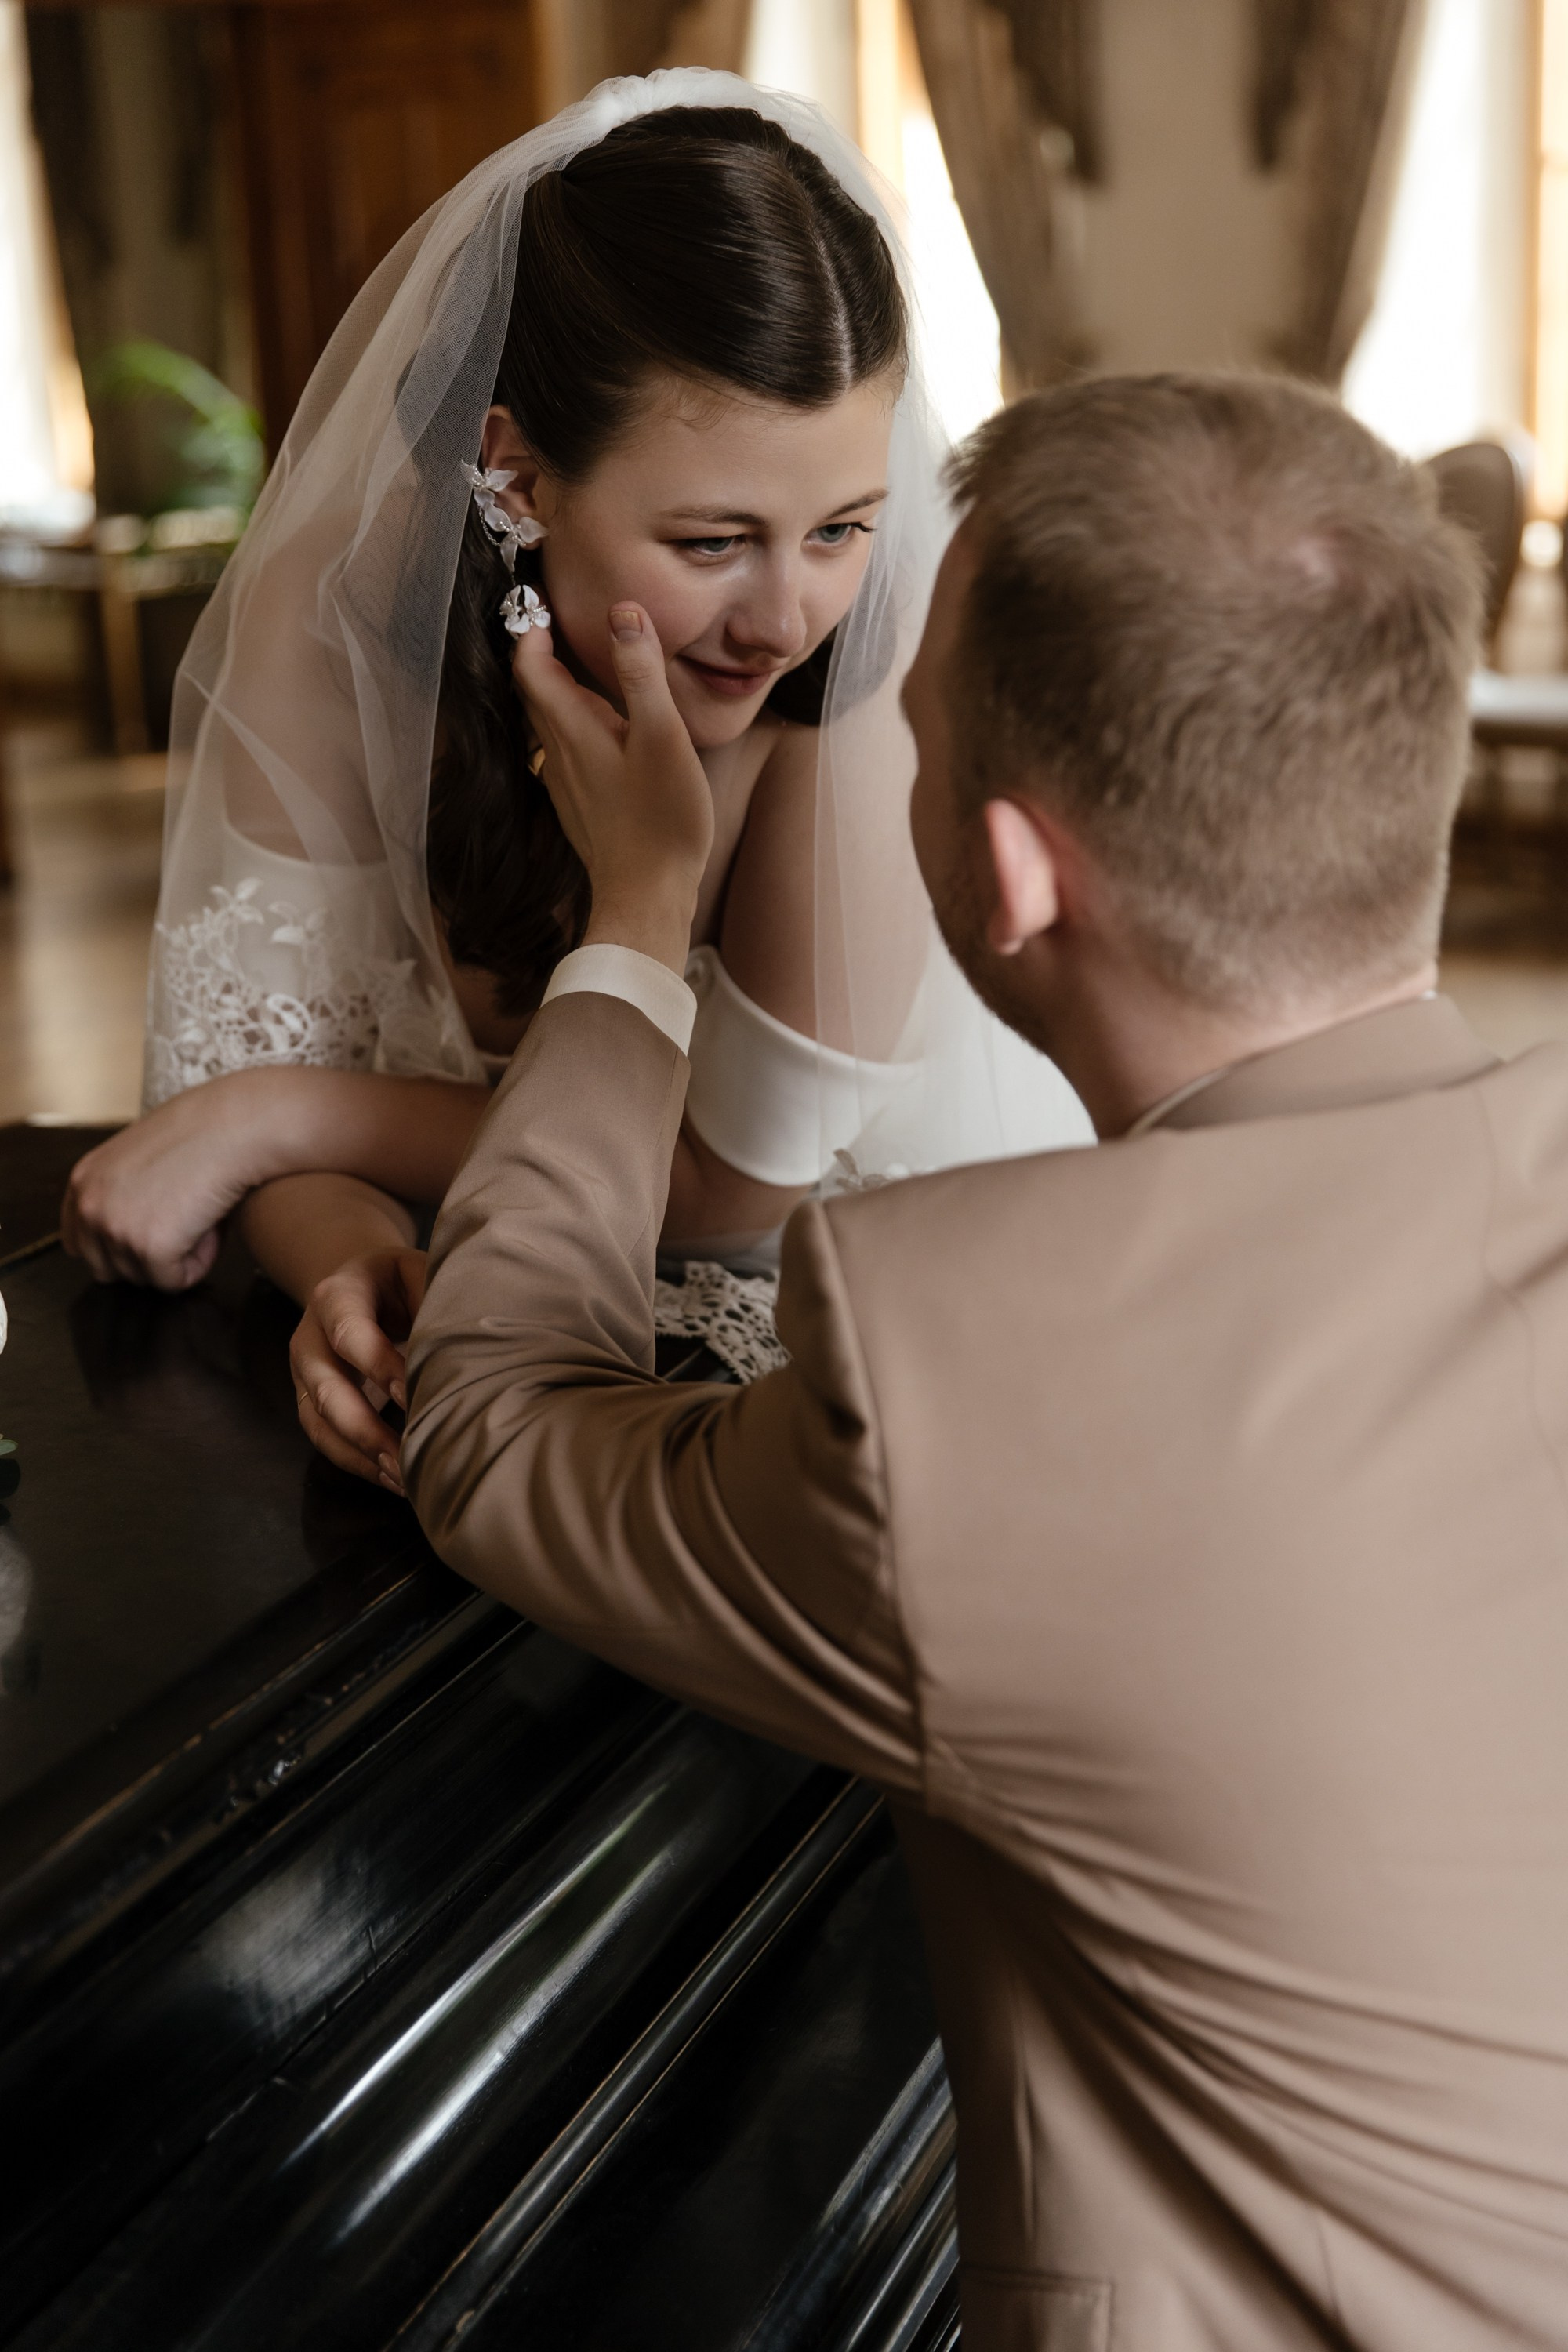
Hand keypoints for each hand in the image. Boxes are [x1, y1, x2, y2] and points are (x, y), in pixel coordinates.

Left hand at [62, 1076, 274, 1288]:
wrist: (234, 1127)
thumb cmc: (202, 1134)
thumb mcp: (138, 1157)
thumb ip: (120, 1193)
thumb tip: (133, 1233)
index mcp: (83, 1182)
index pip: (77, 1243)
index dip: (115, 1248)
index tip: (145, 1239)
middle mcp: (89, 1207)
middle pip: (107, 1269)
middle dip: (144, 1258)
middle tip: (182, 1225)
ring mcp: (116, 1229)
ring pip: (144, 1277)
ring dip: (177, 1257)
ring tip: (200, 1216)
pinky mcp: (150, 1248)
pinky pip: (176, 1281)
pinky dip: (200, 1261)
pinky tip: (211, 1225)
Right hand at [290, 1248, 427, 1490]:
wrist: (359, 1283)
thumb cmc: (399, 1282)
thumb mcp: (417, 1271)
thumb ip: (434, 1298)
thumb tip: (469, 1339)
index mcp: (337, 1295)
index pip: (350, 1333)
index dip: (379, 1366)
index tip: (412, 1396)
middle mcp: (310, 1336)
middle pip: (327, 1388)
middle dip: (366, 1428)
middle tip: (408, 1455)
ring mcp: (306, 1373)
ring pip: (320, 1422)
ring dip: (361, 1455)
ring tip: (404, 1479)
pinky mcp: (311, 1402)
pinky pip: (325, 1440)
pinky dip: (357, 1464)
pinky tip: (393, 1480)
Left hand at [511, 602, 714, 971]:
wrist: (647, 897)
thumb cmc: (660, 820)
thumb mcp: (661, 736)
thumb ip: (641, 673)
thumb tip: (623, 611)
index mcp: (572, 729)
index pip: (531, 666)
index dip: (531, 630)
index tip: (542, 603)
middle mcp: (558, 754)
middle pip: (535, 693)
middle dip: (542, 654)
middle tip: (561, 624)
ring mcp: (565, 783)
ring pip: (550, 723)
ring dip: (561, 691)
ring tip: (589, 669)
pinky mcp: (579, 805)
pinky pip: (566, 751)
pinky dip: (576, 725)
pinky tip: (606, 729)